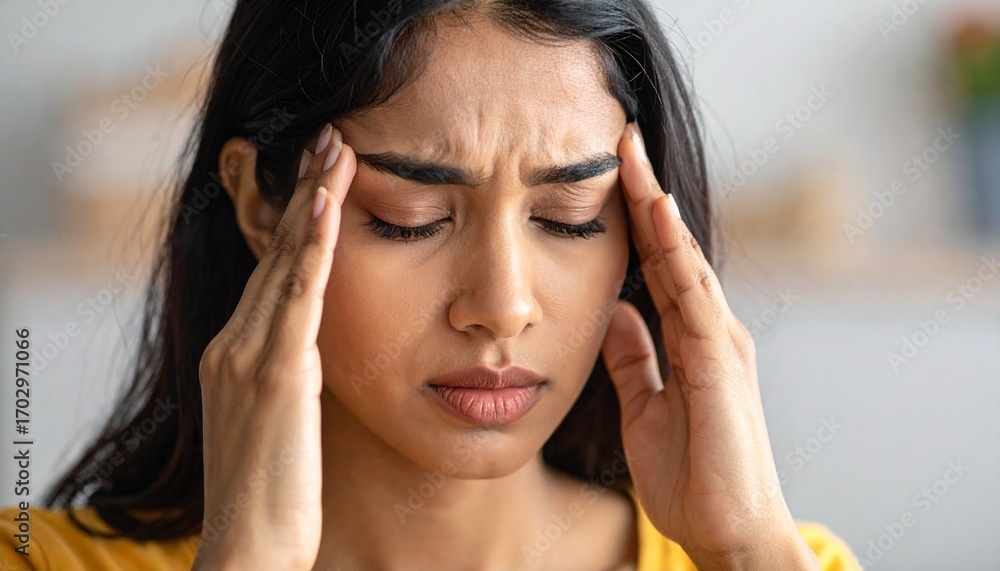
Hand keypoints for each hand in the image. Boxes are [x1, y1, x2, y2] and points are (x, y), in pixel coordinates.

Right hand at [192, 124, 355, 570]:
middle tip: (328, 137)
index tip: (319, 176)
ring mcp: (248, 357)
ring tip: (333, 147)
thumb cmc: (273, 497)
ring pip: (284, 263)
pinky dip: (311, 247)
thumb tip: (315, 356)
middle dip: (302, 193)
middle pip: (275, 253)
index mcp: (238, 356)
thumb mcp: (280, 424)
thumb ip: (292, 380)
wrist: (249, 548)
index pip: (271, 273)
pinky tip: (327, 204)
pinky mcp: (273, 375)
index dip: (295, 222)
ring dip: (310, 201)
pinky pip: (297, 298)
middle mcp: (235, 345)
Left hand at [600, 123, 819, 569]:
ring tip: (634, 158)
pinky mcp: (721, 365)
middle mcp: (711, 331)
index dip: (637, 217)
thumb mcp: (645, 409)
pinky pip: (694, 298)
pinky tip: (658, 218)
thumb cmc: (693, 477)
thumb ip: (635, 362)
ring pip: (687, 261)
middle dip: (648, 194)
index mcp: (692, 340)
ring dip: (660, 209)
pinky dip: (677, 254)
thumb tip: (616, 316)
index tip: (611, 172)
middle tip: (621, 139)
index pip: (662, 264)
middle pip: (676, 249)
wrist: (730, 532)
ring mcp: (721, 344)